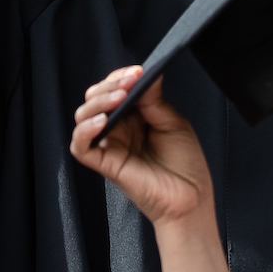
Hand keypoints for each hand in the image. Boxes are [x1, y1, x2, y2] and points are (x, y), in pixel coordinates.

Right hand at [69, 67, 213, 227]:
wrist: (191, 200)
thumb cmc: (185, 165)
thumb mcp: (172, 123)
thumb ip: (154, 100)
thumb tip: (144, 75)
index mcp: (133, 117)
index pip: (114, 88)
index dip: (120, 77)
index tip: (137, 71)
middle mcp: (117, 129)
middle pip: (95, 99)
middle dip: (109, 86)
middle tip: (129, 82)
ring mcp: (109, 146)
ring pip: (83, 117)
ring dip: (98, 102)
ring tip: (119, 99)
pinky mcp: (104, 165)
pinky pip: (81, 146)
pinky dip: (85, 131)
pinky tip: (102, 122)